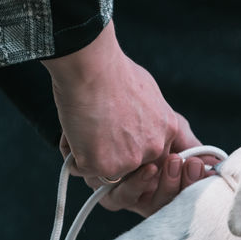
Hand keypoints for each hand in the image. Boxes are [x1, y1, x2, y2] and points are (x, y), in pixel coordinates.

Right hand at [43, 21, 208, 215]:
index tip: (116, 138)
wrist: (92, 67)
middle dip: (110, 156)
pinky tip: (73, 128)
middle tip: (96, 129)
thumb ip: (152, 118)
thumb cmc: (113, 71)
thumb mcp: (149, 93)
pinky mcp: (104, 167)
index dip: (131, 151)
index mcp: (167, 131)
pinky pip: (82, 169)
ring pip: (104, 172)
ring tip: (83, 124)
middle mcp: (153, 150)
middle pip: (130, 169)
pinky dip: (72, 153)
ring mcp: (130, 161)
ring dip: (89, 155)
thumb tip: (146, 124)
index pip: (154, 157)